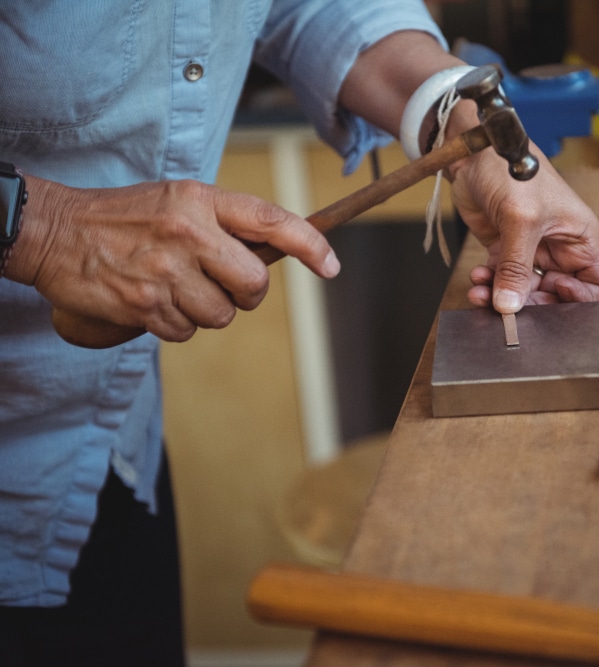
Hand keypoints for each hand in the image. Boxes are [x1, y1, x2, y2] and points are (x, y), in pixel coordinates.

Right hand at [12, 176, 338, 341]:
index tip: (331, 266)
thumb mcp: (178, 200)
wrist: (54, 232)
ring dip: (206, 311)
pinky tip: (153, 301)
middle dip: (246, 295)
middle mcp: (189, 233)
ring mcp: (166, 270)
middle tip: (222, 285)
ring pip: (222, 315)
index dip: (311, 245)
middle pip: (255, 284)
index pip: (272, 221)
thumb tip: (276, 256)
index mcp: (202, 201)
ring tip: (175, 287)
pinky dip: (175, 324)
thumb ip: (225, 223)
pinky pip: (186, 331)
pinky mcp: (145, 304)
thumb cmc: (126, 218)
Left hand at [448, 145, 598, 312]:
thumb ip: (516, 267)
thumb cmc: (512, 169)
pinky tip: (477, 279)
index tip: (554, 293)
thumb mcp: (520, 220)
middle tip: (510, 307)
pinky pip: (501, 281)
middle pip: (558, 296)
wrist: (474, 152)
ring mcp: (531, 251)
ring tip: (481, 293)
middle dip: (534, 305)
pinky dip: (488, 286)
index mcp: (581, 238)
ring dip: (503, 297)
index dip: (582, 299)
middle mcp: (561, 248)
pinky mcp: (505, 250)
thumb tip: (510, 307)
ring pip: (525, 292)